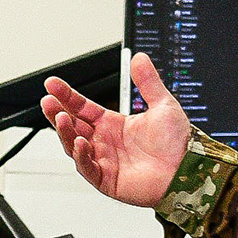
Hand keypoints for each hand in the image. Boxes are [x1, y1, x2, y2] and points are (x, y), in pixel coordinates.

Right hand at [42, 53, 191, 207]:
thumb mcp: (163, 104)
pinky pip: (87, 167)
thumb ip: (148, 81)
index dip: (67, 96)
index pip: (82, 108)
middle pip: (72, 126)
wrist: (189, 169)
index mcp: (114, 124)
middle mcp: (105, 142)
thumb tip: (139, 58)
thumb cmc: (178, 143)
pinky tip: (80, 142)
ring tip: (60, 118)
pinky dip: (81, 156)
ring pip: (74, 146)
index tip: (53, 85)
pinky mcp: (107, 179)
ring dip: (65, 132)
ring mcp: (105, 161)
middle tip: (48, 101)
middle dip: (57, 113)